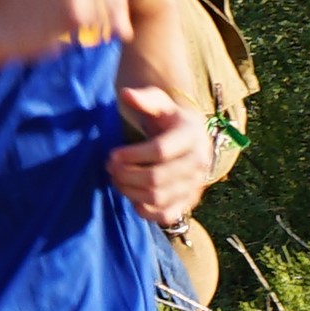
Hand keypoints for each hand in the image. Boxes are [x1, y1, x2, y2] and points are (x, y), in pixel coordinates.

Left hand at [107, 80, 211, 231]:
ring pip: (157, 198)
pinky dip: (144, 209)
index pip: (159, 151)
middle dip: (126, 175)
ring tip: (117, 179)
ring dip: (129, 191)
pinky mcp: (189, 202)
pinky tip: (132, 195)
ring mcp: (196, 184)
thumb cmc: (167, 118)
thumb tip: (126, 94)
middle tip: (110, 168)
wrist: (189, 137)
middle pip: (156, 178)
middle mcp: (199, 162)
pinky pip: (165, 216)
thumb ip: (144, 99)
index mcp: (191, 135)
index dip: (131, 155)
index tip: (112, 154)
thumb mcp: (158, 103)